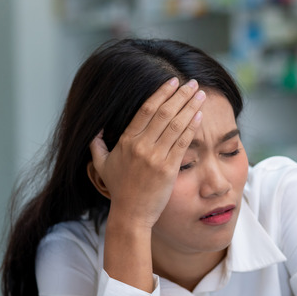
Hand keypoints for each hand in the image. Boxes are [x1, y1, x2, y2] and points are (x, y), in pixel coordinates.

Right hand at [88, 78, 204, 229]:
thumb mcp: (101, 165)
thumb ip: (97, 145)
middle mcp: (140, 146)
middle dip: (180, 95)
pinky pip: (182, 143)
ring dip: (190, 107)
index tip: (172, 81)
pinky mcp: (168, 168)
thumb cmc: (119, 190)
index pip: (145, 109)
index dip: (160, 93)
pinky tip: (200, 115)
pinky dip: (192, 127)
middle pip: (163, 113)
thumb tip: (95, 131)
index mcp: (126, 141)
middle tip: (193, 83)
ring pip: (175, 125)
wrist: (131, 214)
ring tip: (201, 94)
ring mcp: (155, 157)